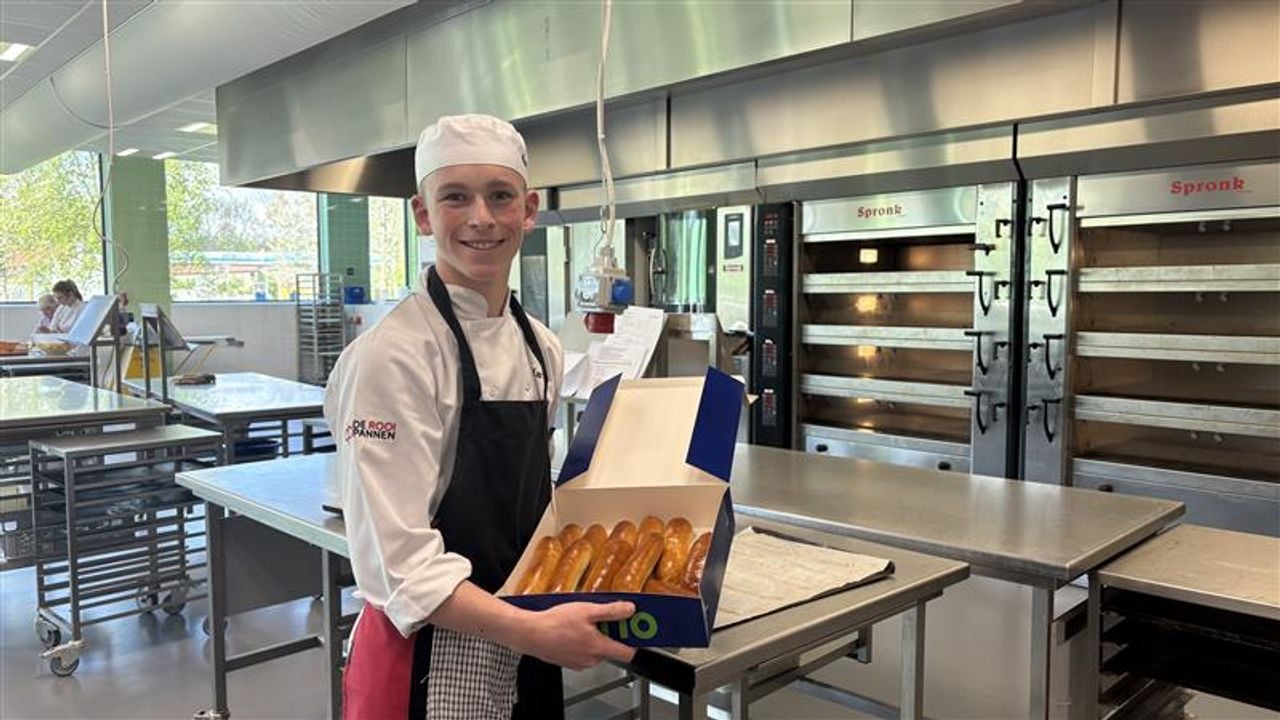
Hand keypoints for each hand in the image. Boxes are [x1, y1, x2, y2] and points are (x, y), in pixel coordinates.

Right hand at [520, 601, 636, 670]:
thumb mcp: (588, 610)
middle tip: (601, 616)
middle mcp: (590, 660)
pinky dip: (580, 641)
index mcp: (599, 648)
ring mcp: (578, 662)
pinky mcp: (567, 661)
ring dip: (593, 636)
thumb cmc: (555, 623)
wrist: (529, 633)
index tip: (634, 628)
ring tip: (581, 621)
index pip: (628, 653)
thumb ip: (611, 611)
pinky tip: (570, 629)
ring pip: (594, 649)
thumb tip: (630, 610)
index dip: (634, 640)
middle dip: (609, 632)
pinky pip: (581, 651)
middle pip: (610, 648)